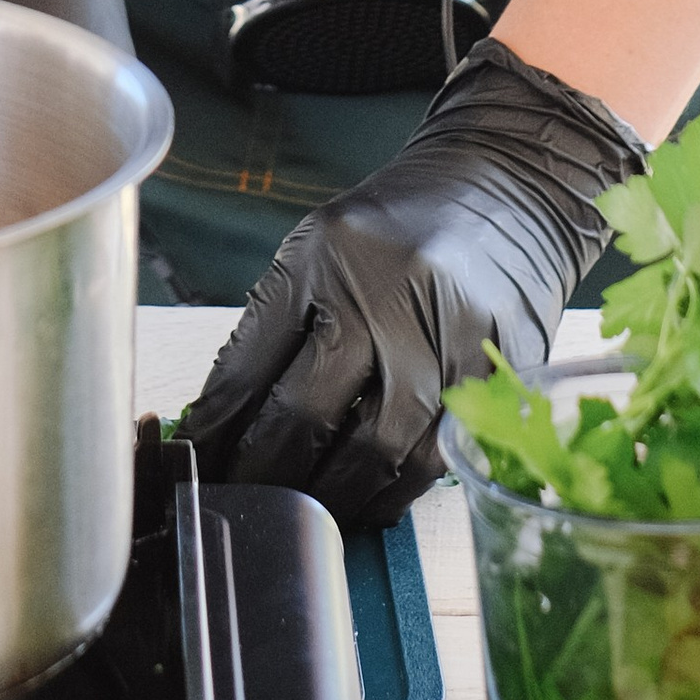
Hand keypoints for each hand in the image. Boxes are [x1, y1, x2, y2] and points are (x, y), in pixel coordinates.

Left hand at [182, 39, 645, 527]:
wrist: (506, 183)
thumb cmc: (401, 223)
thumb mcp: (325, 244)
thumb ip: (280, 322)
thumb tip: (227, 419)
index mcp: (324, 253)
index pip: (251, 361)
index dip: (214, 427)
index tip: (193, 463)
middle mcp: (383, 292)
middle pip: (305, 413)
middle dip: (261, 473)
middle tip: (240, 501)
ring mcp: (442, 337)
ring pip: (370, 452)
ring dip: (325, 498)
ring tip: (298, 516)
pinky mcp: (491, 375)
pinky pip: (431, 460)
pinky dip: (389, 495)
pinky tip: (362, 504)